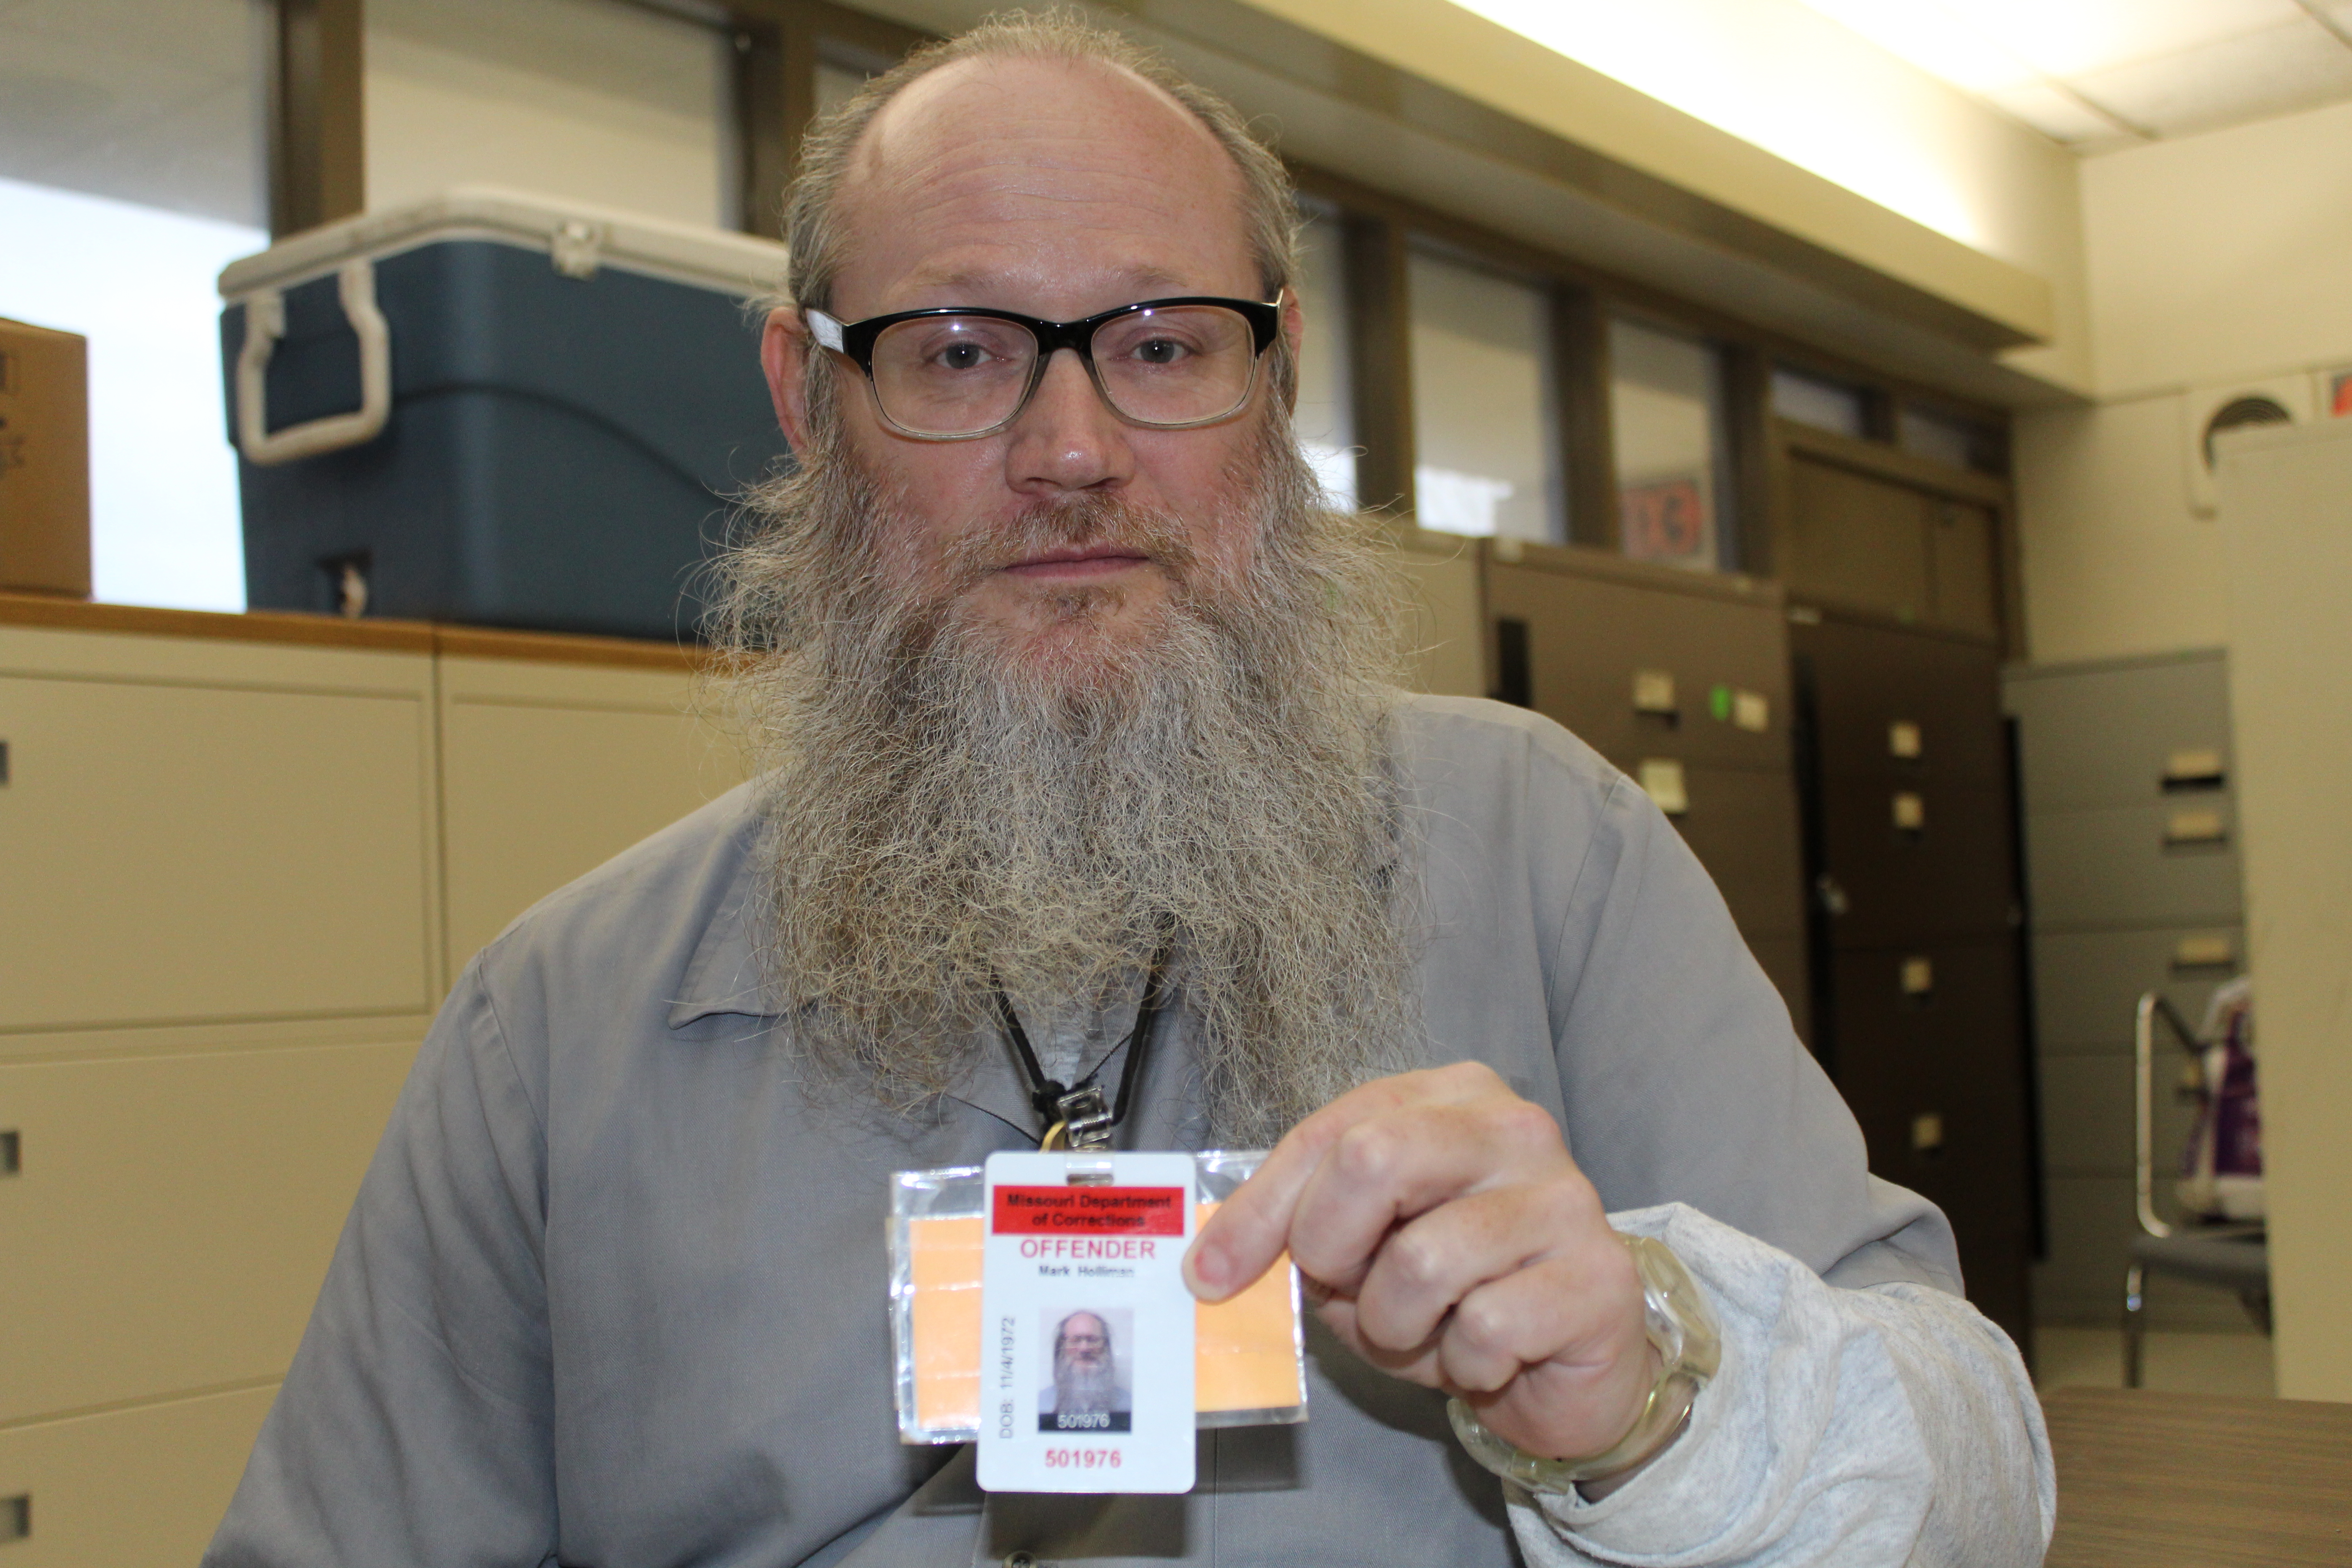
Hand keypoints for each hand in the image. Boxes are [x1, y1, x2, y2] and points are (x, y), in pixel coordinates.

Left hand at [1184, 1062, 1655, 1463]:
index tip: (1211, 1274)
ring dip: (1396, 1324)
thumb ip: (1304, 1235)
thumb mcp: (1364, 1255)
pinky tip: (1487, 1355)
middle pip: (1371, 1159)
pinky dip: (1464, 1362)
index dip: (1259, 1209)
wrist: (1572, 1365)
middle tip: (1345, 1291)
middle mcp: (1513, 1129)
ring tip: (1428, 1330)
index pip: (1330, 1132)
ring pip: (1422, 1261)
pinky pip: (1485, 1328)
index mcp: (1451, 1097)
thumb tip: (1214, 1265)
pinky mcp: (1597, 1278)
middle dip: (1329, 1247)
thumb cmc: (1459, 1297)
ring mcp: (1564, 1198)